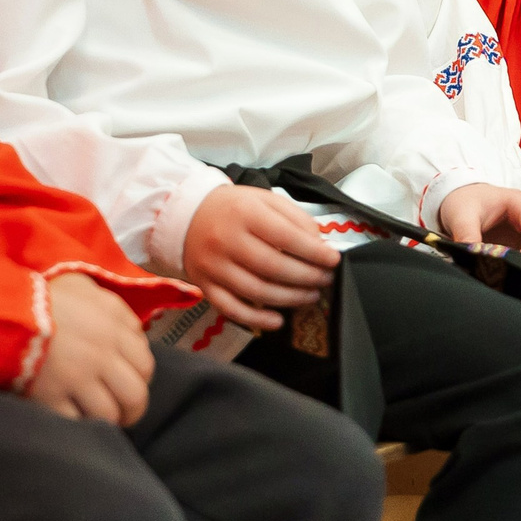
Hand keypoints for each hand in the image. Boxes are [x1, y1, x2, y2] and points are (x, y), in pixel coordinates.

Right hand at [27, 271, 156, 423]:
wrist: (4, 311)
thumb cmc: (47, 299)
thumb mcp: (89, 291)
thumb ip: (117, 313)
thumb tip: (135, 336)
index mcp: (114, 328)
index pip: (146, 367)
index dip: (141, 380)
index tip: (131, 384)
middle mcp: (101, 355)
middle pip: (134, 396)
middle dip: (132, 410)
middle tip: (123, 414)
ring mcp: (76, 379)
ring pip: (108, 415)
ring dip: (106, 421)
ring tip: (98, 418)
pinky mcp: (50, 398)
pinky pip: (76, 423)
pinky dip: (78, 425)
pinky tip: (74, 418)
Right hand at [184, 184, 342, 332]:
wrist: (186, 215)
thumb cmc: (233, 208)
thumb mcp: (265, 199)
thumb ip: (294, 218)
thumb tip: (318, 243)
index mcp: (246, 214)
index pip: (286, 237)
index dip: (314, 252)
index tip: (333, 260)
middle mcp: (227, 240)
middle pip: (273, 267)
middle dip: (306, 277)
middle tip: (325, 279)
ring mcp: (214, 266)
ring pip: (256, 291)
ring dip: (289, 298)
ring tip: (310, 295)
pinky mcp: (205, 285)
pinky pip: (231, 308)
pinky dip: (256, 319)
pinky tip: (278, 320)